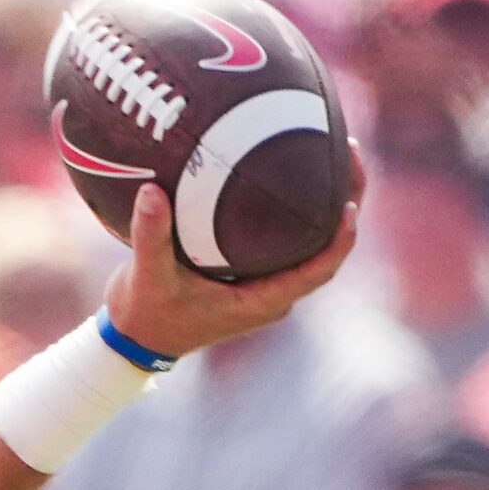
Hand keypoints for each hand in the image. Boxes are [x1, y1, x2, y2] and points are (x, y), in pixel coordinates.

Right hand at [103, 142, 364, 360]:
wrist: (137, 337)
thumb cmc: (146, 313)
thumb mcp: (145, 275)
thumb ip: (150, 235)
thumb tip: (151, 191)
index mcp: (261, 303)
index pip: (317, 272)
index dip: (340, 241)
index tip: (350, 205)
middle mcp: (273, 295)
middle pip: (327, 250)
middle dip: (346, 203)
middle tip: (351, 152)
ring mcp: (266, 285)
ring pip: (313, 244)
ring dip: (329, 203)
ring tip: (335, 152)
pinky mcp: (255, 275)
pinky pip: (290, 240)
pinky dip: (299, 210)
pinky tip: (295, 170)